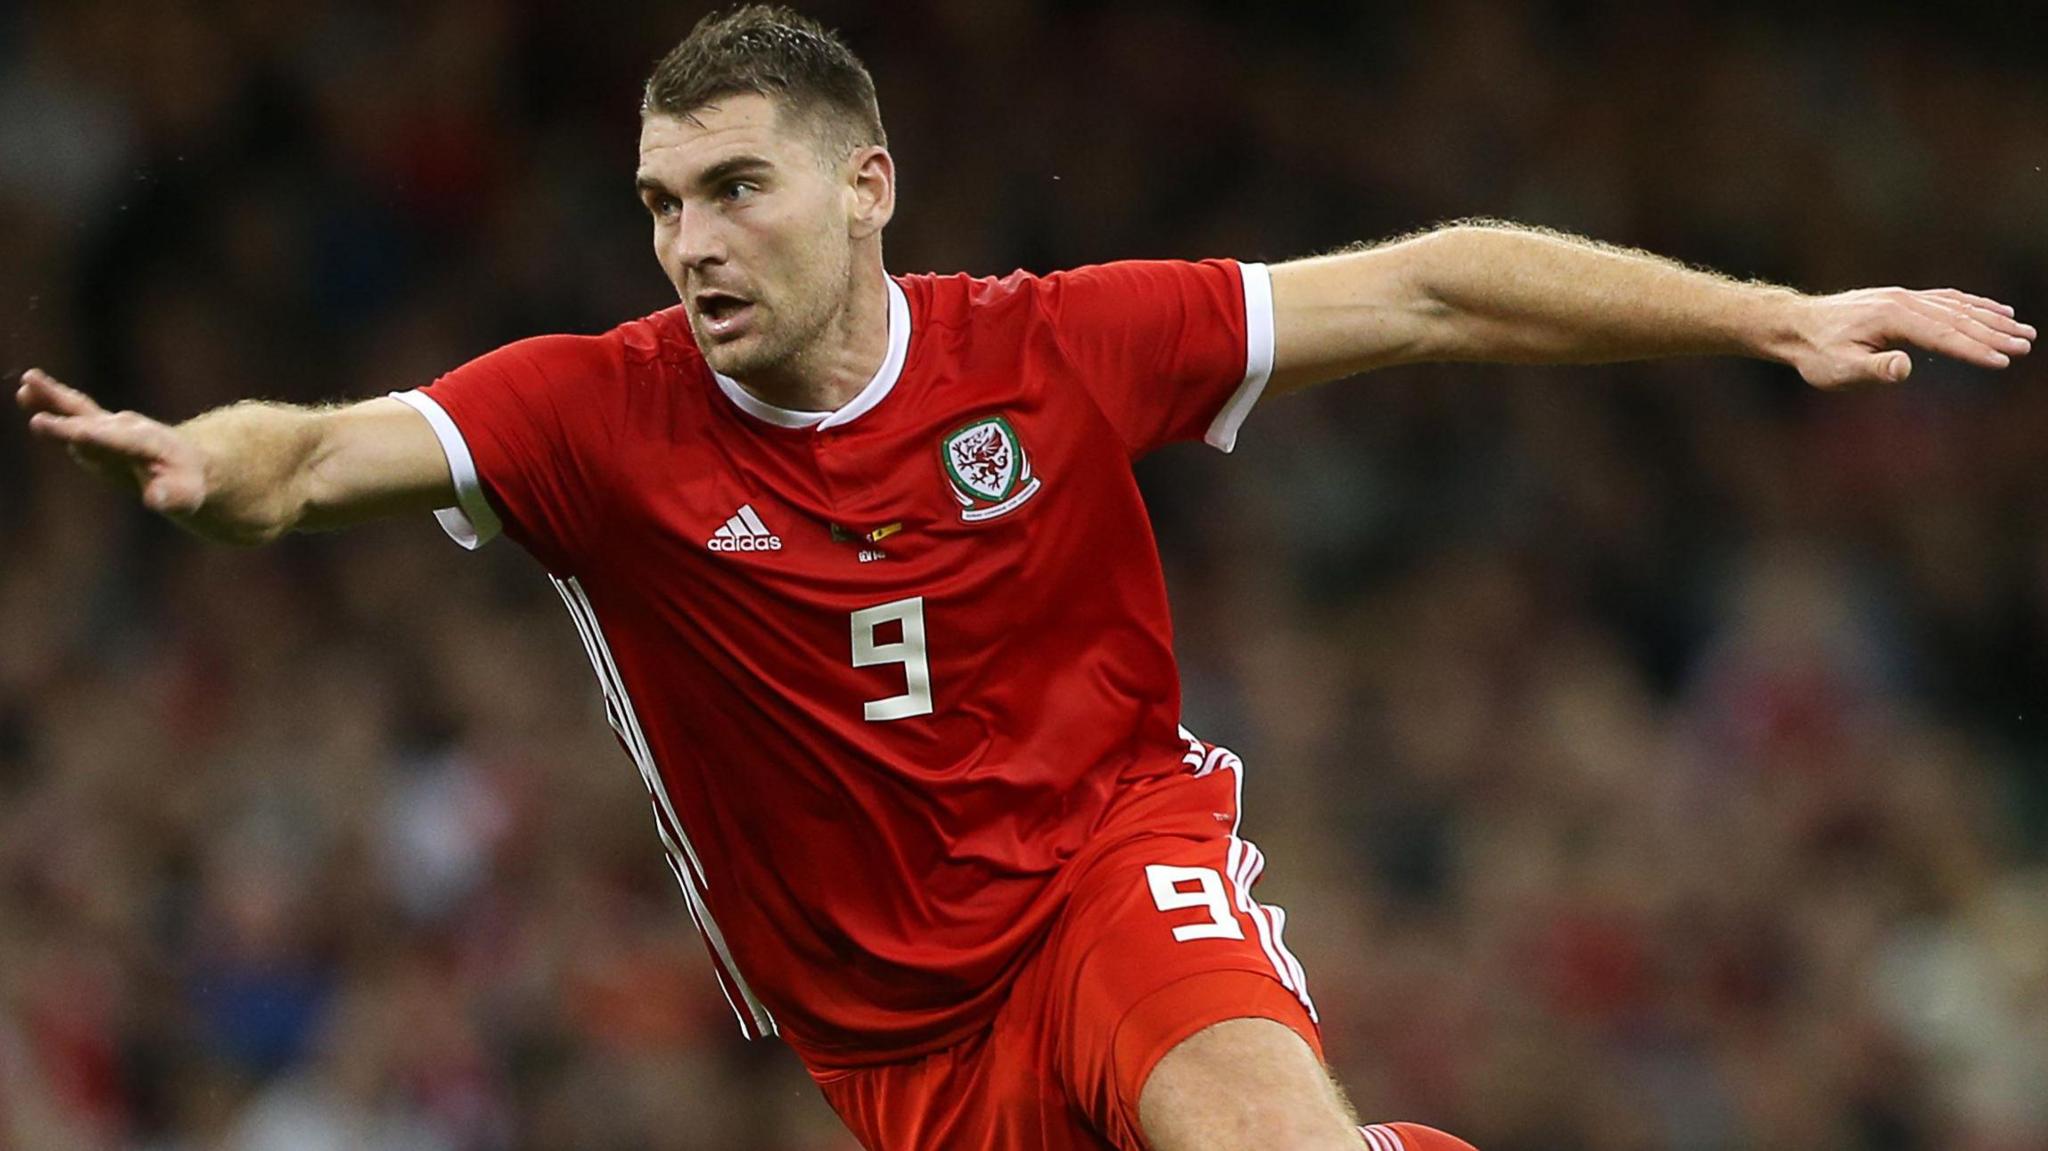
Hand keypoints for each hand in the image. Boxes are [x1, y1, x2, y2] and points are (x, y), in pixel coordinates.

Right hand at [16, 369, 208, 514]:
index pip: (120, 443)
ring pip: (80, 409)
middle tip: (40, 423)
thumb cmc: (184, 481)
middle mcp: (126, 428)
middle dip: (68, 427)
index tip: (79, 434)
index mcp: (148, 445)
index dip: (100, 440)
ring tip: (27, 384)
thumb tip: (155, 499)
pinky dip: (50, 398)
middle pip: (93, 426)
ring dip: (54, 398)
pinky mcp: (96, 424)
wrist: (185, 460)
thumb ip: (170, 496)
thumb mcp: (185, 495)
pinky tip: (26, 389)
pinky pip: (73, 408)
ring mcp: (110, 424)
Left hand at [1788, 287, 2032, 389]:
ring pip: (1957, 306)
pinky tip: (1995, 310)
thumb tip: (1907, 367)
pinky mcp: (1901, 298)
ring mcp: (1903, 296)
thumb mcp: (1838, 368)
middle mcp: (1903, 301)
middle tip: (2027, 345)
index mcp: (1892, 318)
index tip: (2003, 360)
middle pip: (1958, 318)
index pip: (1943, 335)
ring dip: (1992, 317)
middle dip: (1995, 332)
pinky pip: (1946, 299)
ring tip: (2022, 329)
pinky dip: (1974, 305)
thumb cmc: (1815, 353)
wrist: (1794, 325)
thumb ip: (1873, 369)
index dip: (1975, 349)